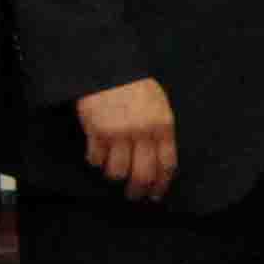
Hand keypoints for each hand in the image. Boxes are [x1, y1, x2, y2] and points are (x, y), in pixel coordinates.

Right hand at [76, 78, 178, 201]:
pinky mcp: (96, 131)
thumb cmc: (136, 87)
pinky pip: (96, 159)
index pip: (166, 164)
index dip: (161, 184)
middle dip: (138, 190)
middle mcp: (143, 132)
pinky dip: (96, 161)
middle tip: (134, 195)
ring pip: (117, 171)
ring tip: (114, 172)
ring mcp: (119, 133)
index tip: (156, 194)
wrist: (109, 68)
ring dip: (115, 175)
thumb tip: (160, 163)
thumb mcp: (159, 106)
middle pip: (142, 174)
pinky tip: (98, 156)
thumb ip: (161, 132)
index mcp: (163, 125)